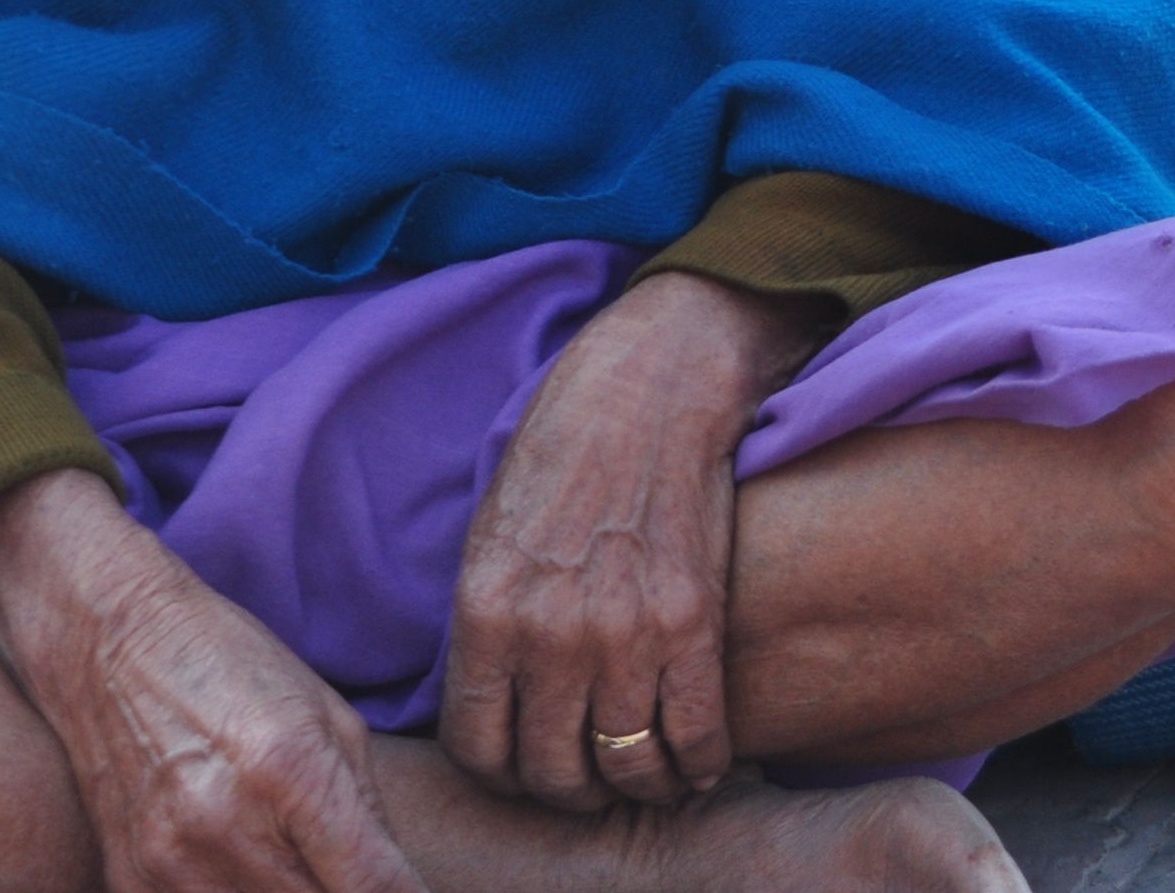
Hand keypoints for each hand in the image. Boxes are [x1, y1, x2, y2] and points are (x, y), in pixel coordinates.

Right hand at [0, 468, 426, 892]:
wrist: (106, 641)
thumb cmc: (231, 665)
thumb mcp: (327, 716)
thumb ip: (368, 813)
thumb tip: (397, 890)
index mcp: (289, 770)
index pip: (373, 888)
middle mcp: (225, 827)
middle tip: (346, 869)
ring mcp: (168, 864)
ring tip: (295, 862)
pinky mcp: (128, 882)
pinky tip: (242, 869)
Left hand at [441, 270, 823, 813]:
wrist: (654, 383)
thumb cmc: (566, 447)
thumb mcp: (492, 533)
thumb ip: (491, 624)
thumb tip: (498, 702)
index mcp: (486, 611)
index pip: (478, 751)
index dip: (502, 776)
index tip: (524, 769)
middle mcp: (549, 634)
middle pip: (551, 774)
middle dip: (567, 790)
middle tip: (587, 776)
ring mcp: (624, 632)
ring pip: (624, 768)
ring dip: (634, 785)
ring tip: (642, 772)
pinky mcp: (693, 622)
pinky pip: (695, 736)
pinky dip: (697, 765)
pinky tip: (695, 760)